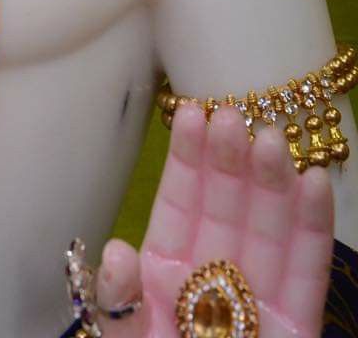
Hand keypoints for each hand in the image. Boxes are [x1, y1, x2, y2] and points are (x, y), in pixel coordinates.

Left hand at [95, 104, 333, 337]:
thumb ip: (121, 309)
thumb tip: (115, 249)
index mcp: (165, 277)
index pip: (179, 205)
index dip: (186, 162)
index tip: (190, 114)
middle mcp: (214, 281)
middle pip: (226, 209)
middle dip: (230, 162)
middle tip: (234, 114)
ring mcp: (259, 303)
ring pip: (269, 231)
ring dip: (273, 185)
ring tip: (272, 138)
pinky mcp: (297, 330)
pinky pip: (305, 273)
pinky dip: (312, 230)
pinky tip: (315, 183)